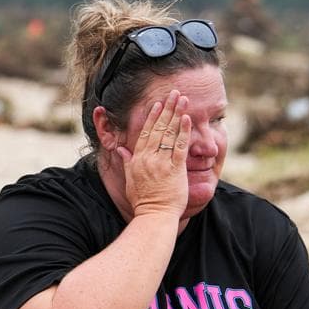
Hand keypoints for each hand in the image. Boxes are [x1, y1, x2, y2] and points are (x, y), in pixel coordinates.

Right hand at [114, 89, 190, 219]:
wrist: (153, 216)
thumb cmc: (143, 201)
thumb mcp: (129, 180)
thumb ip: (127, 162)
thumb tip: (120, 149)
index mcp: (137, 159)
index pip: (145, 133)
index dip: (152, 117)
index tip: (157, 104)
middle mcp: (148, 158)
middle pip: (158, 128)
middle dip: (166, 109)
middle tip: (173, 93)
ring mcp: (162, 163)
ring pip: (169, 133)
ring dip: (176, 114)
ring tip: (182, 99)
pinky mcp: (175, 169)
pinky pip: (180, 147)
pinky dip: (183, 132)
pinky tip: (187, 119)